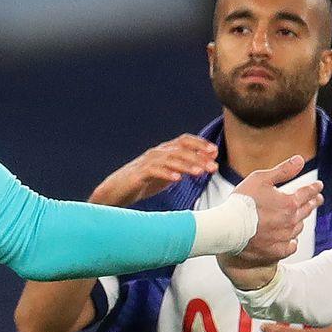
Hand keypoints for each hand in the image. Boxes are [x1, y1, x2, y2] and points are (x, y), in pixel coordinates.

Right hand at [89, 134, 218, 206]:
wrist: (117, 191)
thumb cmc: (143, 183)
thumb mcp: (168, 174)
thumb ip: (185, 167)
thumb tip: (207, 163)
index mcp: (164, 151)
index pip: (184, 140)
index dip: (199, 144)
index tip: (214, 151)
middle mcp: (156, 153)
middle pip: (180, 150)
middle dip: (198, 158)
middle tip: (213, 167)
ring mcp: (147, 162)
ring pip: (170, 159)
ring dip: (186, 166)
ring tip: (199, 173)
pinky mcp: (138, 174)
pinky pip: (154, 171)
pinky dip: (166, 173)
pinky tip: (177, 179)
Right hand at [217, 155, 322, 287]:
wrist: (228, 228)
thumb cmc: (242, 202)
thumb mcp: (261, 179)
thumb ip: (283, 170)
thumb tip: (300, 160)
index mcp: (289, 202)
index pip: (308, 193)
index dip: (314, 188)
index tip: (319, 186)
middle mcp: (290, 221)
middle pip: (307, 210)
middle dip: (313, 202)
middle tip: (317, 199)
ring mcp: (284, 237)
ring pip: (298, 227)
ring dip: (300, 220)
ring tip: (300, 217)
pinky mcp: (277, 251)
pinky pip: (291, 246)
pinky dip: (292, 242)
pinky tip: (291, 240)